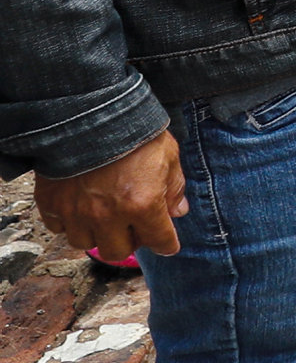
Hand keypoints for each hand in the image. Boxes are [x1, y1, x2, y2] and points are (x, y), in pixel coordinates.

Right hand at [37, 128, 186, 258]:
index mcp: (142, 204)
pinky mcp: (51, 203)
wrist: (87, 111)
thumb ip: (174, 187)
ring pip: (85, 244)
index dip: (166, 243)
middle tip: (133, 227)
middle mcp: (108, 215)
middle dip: (129, 241)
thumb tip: (177, 211)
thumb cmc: (133, 130)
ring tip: (105, 216)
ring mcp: (76, 212)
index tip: (167, 243)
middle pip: (117, 251)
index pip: (159, 241)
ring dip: (98, 234)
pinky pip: (59, 228)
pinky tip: (80, 207)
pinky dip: (70, 223)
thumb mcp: (168, 154)